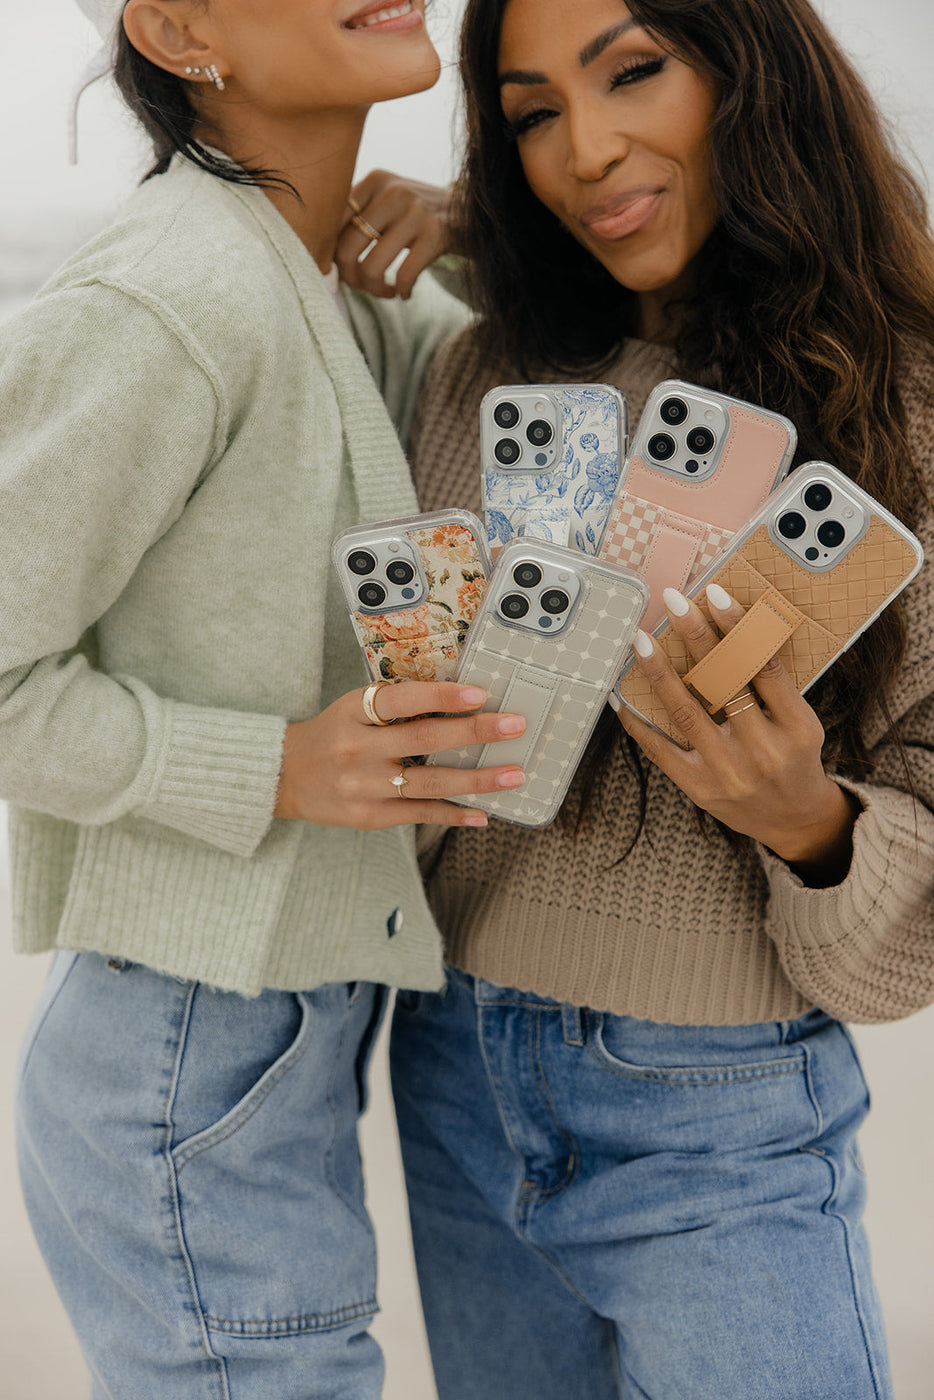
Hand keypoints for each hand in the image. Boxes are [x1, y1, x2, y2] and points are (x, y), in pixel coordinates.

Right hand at [274, 680, 524, 828]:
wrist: (285, 775)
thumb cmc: (333, 733)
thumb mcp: (353, 708)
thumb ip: (396, 706)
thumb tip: (461, 702)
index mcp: (353, 713)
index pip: (401, 701)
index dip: (441, 697)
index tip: (479, 693)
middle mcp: (357, 749)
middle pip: (424, 741)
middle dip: (475, 732)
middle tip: (515, 726)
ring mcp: (364, 787)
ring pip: (429, 783)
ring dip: (477, 780)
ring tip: (513, 774)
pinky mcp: (369, 817)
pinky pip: (419, 814)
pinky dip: (454, 815)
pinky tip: (483, 813)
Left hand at [335, 170, 454, 299]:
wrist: (473, 213)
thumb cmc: (422, 216)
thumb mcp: (391, 201)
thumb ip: (361, 215)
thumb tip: (325, 258)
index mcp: (375, 180)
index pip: (333, 222)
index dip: (330, 254)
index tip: (339, 271)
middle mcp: (392, 191)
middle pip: (347, 248)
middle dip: (351, 278)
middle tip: (362, 287)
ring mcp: (415, 211)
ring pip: (372, 267)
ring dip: (375, 290)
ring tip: (385, 292)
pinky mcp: (435, 234)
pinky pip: (404, 276)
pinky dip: (401, 291)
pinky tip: (404, 293)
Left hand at [614, 585, 858, 882]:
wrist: (793, 820)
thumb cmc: (795, 758)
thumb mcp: (801, 722)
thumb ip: (773, 686)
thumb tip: (728, 629)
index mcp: (797, 727)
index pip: (764, 666)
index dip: (738, 627)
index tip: (714, 594)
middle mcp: (764, 751)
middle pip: (723, 682)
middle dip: (696, 637)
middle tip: (673, 602)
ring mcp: (729, 772)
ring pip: (686, 712)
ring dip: (659, 672)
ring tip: (640, 640)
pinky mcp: (700, 788)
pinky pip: (660, 749)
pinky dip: (638, 721)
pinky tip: (621, 694)